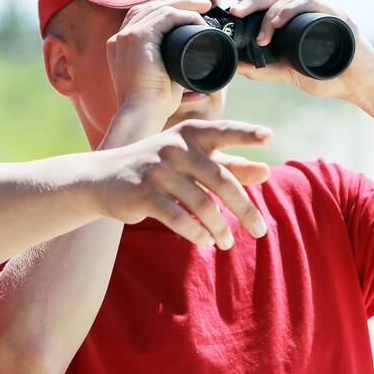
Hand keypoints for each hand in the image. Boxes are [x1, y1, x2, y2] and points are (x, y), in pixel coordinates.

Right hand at [94, 119, 272, 249]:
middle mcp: (174, 148)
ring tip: (228, 243)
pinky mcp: (143, 194)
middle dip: (244, 209)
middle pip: (220, 180)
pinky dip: (196, 233)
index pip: (222, 130)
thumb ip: (229, 166)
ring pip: (201, 204)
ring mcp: (157, 170)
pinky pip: (178, 218)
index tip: (269, 137)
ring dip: (219, 228)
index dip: (245, 133)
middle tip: (260, 231)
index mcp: (190, 134)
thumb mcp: (192, 162)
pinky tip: (206, 242)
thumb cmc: (159, 169)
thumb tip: (266, 172)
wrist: (103, 178)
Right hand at [105, 0, 213, 122]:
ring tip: (204, 7)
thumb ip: (172, 67)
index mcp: (121, 47)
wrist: (141, 113)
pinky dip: (184, 15)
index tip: (188, 15)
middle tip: (202, 5)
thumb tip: (195, 66)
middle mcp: (120, 37)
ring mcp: (127, 35)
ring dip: (184, 5)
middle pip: (150, 7)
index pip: (143, 17)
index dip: (166, 11)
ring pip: (158, 7)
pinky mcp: (138, 37)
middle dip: (177, 3)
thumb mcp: (161, 79)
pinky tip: (197, 19)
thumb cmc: (153, 105)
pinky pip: (165, 16)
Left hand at [228, 0, 373, 104]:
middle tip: (238, 12)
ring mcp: (320, 11)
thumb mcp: (287, 73)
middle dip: (253, 1)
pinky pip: (311, 3)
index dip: (248, 3)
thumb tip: (236, 67)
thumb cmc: (325, 76)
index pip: (266, 2)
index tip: (232, 13)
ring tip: (264, 32)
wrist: (356, 86)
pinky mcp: (336, 15)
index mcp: (292, 20)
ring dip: (272, 12)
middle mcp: (304, 11)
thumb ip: (263, 70)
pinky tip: (280, 20)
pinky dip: (293, 9)